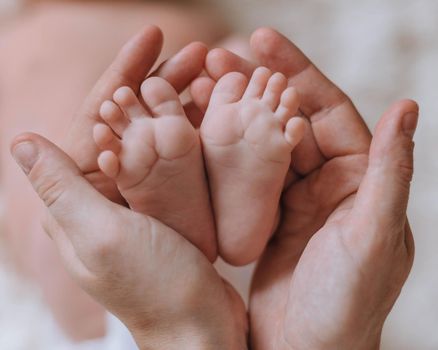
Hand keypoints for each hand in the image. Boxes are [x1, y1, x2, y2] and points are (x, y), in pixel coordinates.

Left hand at [11, 27, 247, 348]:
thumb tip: (21, 140)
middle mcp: (107, 193)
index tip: (152, 38)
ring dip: (185, 102)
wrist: (198, 328)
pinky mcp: (171, 206)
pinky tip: (220, 113)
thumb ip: (60, 188)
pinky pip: (182, 160)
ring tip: (215, 74)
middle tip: (198, 52)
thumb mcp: (101, 236)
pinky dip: (200, 134)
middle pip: (131, 120)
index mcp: (80, 197)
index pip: (96, 118)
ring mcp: (142, 198)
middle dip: (162, 82)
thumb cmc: (153, 288)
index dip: (122, 74)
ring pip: (160, 136)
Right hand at [203, 28, 416, 348]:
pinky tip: (199, 131)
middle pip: (288, 119)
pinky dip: (224, 152)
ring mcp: (294, 198)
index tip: (261, 40)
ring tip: (200, 86)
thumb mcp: (372, 238)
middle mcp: (328, 182)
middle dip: (255, 86)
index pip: (326, 111)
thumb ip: (390, 173)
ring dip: (235, 115)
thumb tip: (406, 106)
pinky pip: (245, 175)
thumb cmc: (345, 306)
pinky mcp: (266, 216)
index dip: (296, 73)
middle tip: (217, 57)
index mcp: (358, 179)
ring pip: (262, 143)